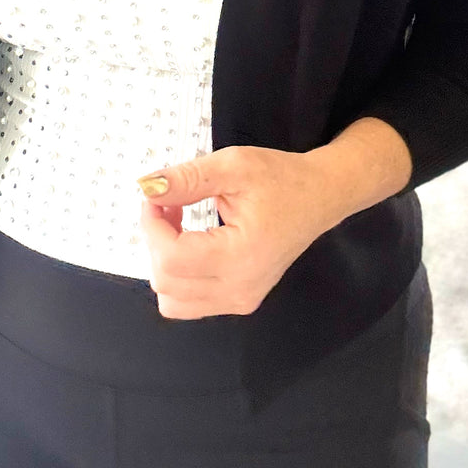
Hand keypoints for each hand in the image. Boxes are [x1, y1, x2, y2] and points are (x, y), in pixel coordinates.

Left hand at [137, 146, 334, 318]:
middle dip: (155, 240)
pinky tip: (191, 243)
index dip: (151, 225)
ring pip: (172, 300)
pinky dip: (178, 275)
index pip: (171, 258)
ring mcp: (240, 300)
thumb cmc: (282, 179)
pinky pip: (189, 302)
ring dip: (164, 261)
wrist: (320, 197)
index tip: (156, 196)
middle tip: (169, 204)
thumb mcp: (235, 165)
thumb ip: (188, 178)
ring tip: (180, 226)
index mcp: (241, 258)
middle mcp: (240, 290)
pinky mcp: (240, 300)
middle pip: (166, 282)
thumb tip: (147, 187)